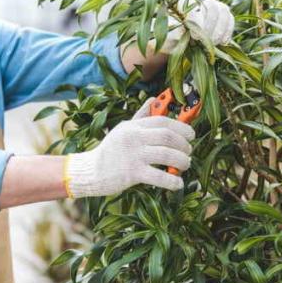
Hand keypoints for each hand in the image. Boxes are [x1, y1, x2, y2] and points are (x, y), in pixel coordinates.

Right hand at [65, 98, 194, 197]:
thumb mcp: (123, 129)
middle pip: (168, 136)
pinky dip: (172, 181)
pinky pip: (158, 176)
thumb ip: (140, 116)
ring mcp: (133, 155)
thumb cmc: (110, 151)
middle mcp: (134, 138)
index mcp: (134, 126)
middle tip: (189, 152)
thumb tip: (153, 99)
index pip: (162, 121)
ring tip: (186, 165)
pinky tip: (178, 184)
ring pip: (167, 154)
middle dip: (184, 144)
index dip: (181, 127)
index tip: (191, 134)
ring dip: (182, 161)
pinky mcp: (132, 173)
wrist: (90, 171)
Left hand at [159, 0, 234, 54]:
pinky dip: (227, 32)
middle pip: (213, 8)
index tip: (194, 37)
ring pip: (224, 12)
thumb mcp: (165, 35)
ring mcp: (213, 5)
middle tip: (202, 43)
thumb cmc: (167, 36)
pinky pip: (230, 19)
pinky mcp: (222, 15)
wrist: (175, 40)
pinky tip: (221, 43)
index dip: (198, 21)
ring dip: (219, 31)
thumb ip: (173, 32)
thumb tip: (184, 30)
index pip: (196, 4)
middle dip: (209, 28)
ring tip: (210, 44)